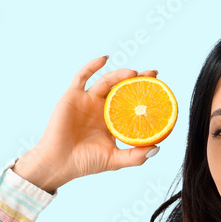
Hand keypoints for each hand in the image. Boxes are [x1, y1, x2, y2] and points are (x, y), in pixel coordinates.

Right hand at [18, 57, 161, 186]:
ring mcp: (87, 100)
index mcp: (113, 121)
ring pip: (107, 81)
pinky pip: (82, 76)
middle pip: (122, 88)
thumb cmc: (85, 163)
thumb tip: (157, 148)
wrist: (59, 163)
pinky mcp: (73, 95)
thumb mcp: (114, 160)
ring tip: (134, 73)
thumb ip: (135, 156)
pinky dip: (92, 65)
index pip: (132, 103)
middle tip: (153, 75)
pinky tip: (105, 59)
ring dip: (120, 74)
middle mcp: (101, 108)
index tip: (161, 89)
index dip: (145, 95)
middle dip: (138, 80)